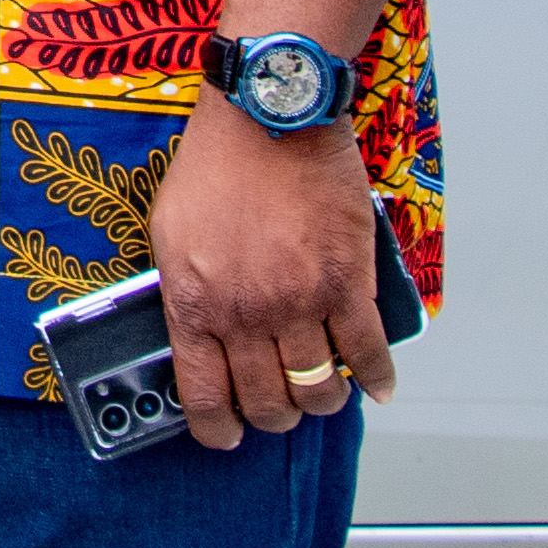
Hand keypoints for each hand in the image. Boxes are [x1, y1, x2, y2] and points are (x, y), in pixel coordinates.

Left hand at [144, 94, 397, 449]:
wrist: (268, 112)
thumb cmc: (217, 164)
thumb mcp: (170, 231)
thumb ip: (185, 292)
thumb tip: (198, 341)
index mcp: (195, 301)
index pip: (203, 399)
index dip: (218, 431)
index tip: (229, 435)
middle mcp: (245, 312)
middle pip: (268, 405)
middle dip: (275, 415)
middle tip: (281, 401)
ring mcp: (298, 301)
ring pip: (318, 390)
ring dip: (323, 398)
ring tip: (321, 384)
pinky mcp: (346, 282)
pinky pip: (369, 355)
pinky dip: (376, 377)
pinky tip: (375, 380)